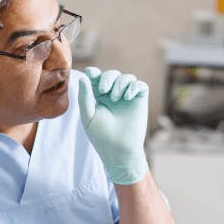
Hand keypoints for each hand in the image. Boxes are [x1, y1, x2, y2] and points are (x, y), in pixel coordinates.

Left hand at [76, 67, 148, 184]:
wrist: (120, 150)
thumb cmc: (102, 137)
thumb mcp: (89, 116)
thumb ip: (85, 97)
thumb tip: (83, 77)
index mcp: (100, 98)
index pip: (97, 79)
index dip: (94, 73)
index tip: (90, 72)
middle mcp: (114, 95)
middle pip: (112, 74)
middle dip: (107, 77)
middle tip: (103, 89)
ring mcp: (128, 97)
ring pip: (126, 77)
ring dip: (120, 83)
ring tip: (116, 98)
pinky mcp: (140, 101)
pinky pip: (140, 85)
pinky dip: (134, 86)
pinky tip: (127, 96)